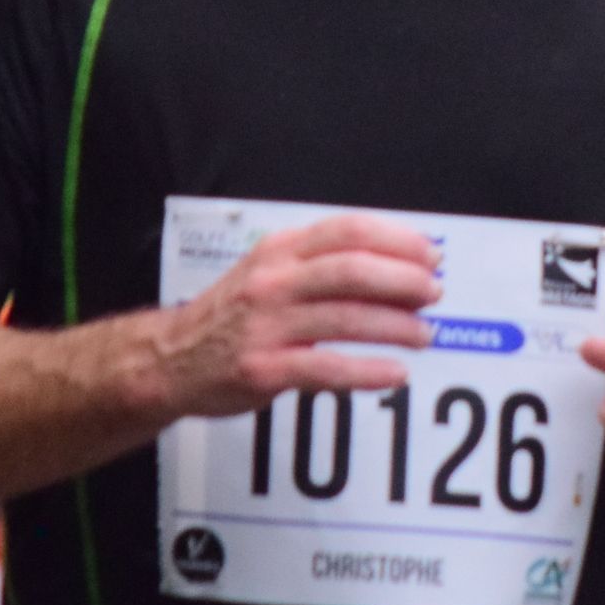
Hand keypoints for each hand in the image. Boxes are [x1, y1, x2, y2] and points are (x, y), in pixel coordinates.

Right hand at [144, 214, 438, 418]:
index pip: (347, 230)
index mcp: (280, 250)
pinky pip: (326, 367)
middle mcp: (273, 281)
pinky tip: (395, 374)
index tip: (430, 255)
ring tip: (424, 335)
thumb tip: (397, 265)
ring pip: (345, 317)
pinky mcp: (263, 368)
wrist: (170, 359)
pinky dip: (368, 370)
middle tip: (434, 293)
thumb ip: (321, 265)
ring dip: (395, 326)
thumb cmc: (233, 316)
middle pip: (351, 269)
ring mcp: (267, 325)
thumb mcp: (269, 271)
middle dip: (403, 280)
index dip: (396, 240)